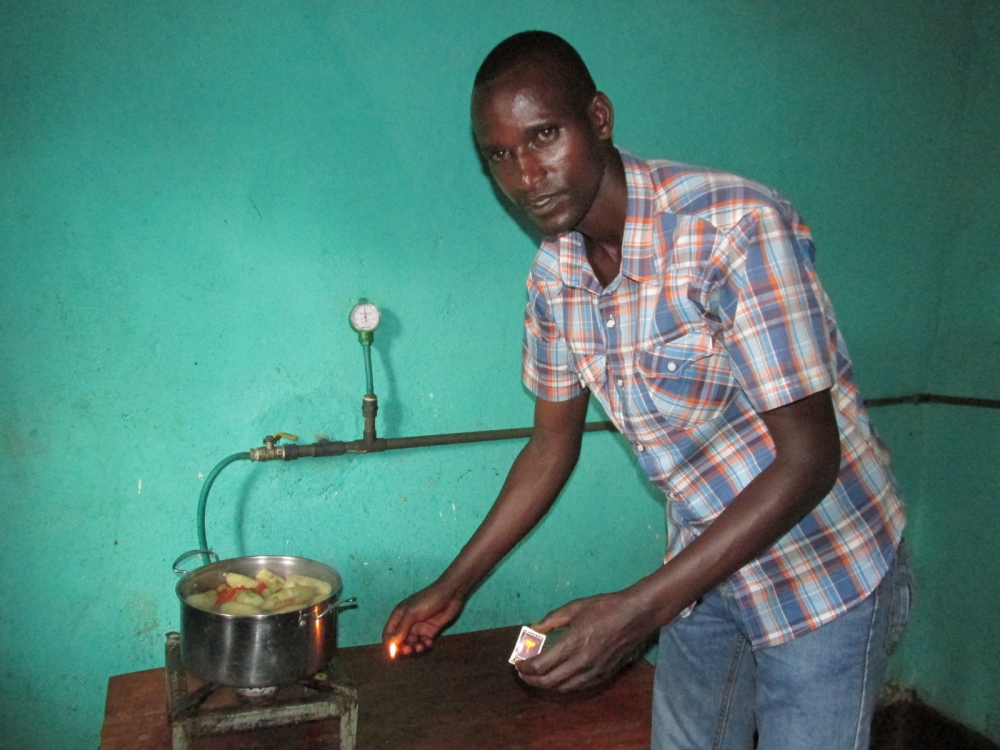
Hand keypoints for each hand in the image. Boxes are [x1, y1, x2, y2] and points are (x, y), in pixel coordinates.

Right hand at [382, 581, 464, 656]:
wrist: (450, 594)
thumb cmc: (428, 600)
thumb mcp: (411, 613)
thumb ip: (401, 629)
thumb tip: (391, 644)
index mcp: (399, 616)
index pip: (389, 634)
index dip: (390, 645)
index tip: (394, 654)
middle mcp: (407, 623)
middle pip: (400, 641)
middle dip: (403, 648)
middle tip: (409, 650)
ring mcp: (419, 628)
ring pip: (412, 644)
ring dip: (415, 648)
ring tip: (421, 647)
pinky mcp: (430, 631)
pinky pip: (423, 643)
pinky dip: (425, 645)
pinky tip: (429, 642)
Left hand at [515, 591, 655, 691]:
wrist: (636, 616)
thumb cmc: (605, 607)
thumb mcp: (575, 607)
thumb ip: (552, 619)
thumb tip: (534, 628)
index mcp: (573, 643)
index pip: (541, 665)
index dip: (526, 667)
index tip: (518, 664)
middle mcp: (582, 662)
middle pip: (549, 681)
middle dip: (531, 680)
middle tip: (523, 673)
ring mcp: (594, 671)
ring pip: (564, 688)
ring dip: (546, 685)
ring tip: (537, 677)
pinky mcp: (604, 675)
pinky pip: (578, 687)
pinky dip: (563, 686)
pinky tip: (558, 678)